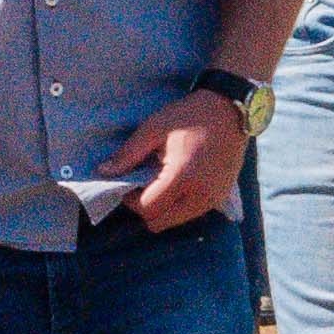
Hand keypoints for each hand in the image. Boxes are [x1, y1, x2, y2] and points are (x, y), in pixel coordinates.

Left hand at [100, 88, 248, 230]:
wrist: (230, 111)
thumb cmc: (190, 116)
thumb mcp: (154, 129)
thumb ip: (128, 154)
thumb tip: (103, 172)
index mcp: (182, 176)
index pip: (149, 208)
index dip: (131, 201)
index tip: (128, 184)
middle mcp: (200, 194)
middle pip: (160, 222)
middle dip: (145, 209)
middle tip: (141, 186)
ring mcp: (213, 199)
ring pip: (175, 220)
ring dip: (162, 209)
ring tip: (160, 182)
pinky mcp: (220, 198)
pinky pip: (191, 213)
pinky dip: (178, 205)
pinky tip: (176, 183)